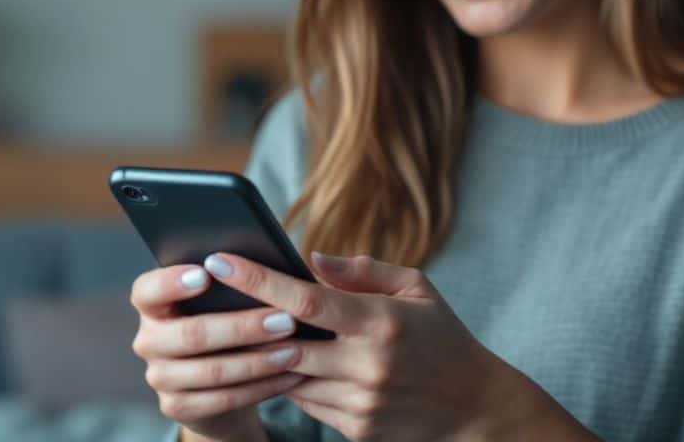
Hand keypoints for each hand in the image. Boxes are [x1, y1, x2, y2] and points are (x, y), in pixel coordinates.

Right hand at [130, 264, 306, 441]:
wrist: (222, 382)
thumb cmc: (225, 323)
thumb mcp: (222, 301)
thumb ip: (230, 282)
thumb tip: (265, 265)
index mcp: (152, 305)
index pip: (147, 290)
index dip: (172, 282)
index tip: (207, 272)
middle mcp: (148, 340)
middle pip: (191, 334)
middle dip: (243, 327)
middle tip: (286, 320)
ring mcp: (160, 377)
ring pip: (212, 370)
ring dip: (260, 361)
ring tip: (296, 350)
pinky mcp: (177, 406)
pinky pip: (224, 399)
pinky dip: (262, 387)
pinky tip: (290, 376)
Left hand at [202, 251, 594, 440]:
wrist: (474, 409)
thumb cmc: (442, 338)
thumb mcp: (416, 290)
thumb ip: (362, 271)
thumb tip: (311, 260)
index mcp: (381, 321)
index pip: (305, 299)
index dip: (257, 279)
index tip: (220, 258)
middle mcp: (366, 364)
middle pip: (283, 342)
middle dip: (244, 320)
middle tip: (209, 294)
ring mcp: (358, 402)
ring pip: (286, 375)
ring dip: (263, 352)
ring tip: (238, 324)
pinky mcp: (353, 429)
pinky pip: (303, 401)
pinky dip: (288, 378)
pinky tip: (278, 359)